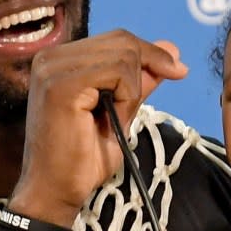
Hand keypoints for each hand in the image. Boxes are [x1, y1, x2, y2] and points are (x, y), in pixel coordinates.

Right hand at [8, 30, 187, 226]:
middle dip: (144, 73)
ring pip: (123, 55)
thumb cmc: (82, 158)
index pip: (117, 39)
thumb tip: (171, 49)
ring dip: (132, 91)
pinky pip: (116, 72)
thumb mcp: (120, 111)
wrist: (56, 192)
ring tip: (114, 118)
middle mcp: (51, 56)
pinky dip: (127, 97)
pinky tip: (112, 119)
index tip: (178, 71)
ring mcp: (53, 68)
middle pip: (122, 41)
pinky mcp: (61, 85)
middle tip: (130, 112)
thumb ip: (140, 79)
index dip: (151, 53)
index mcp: (60, 59)